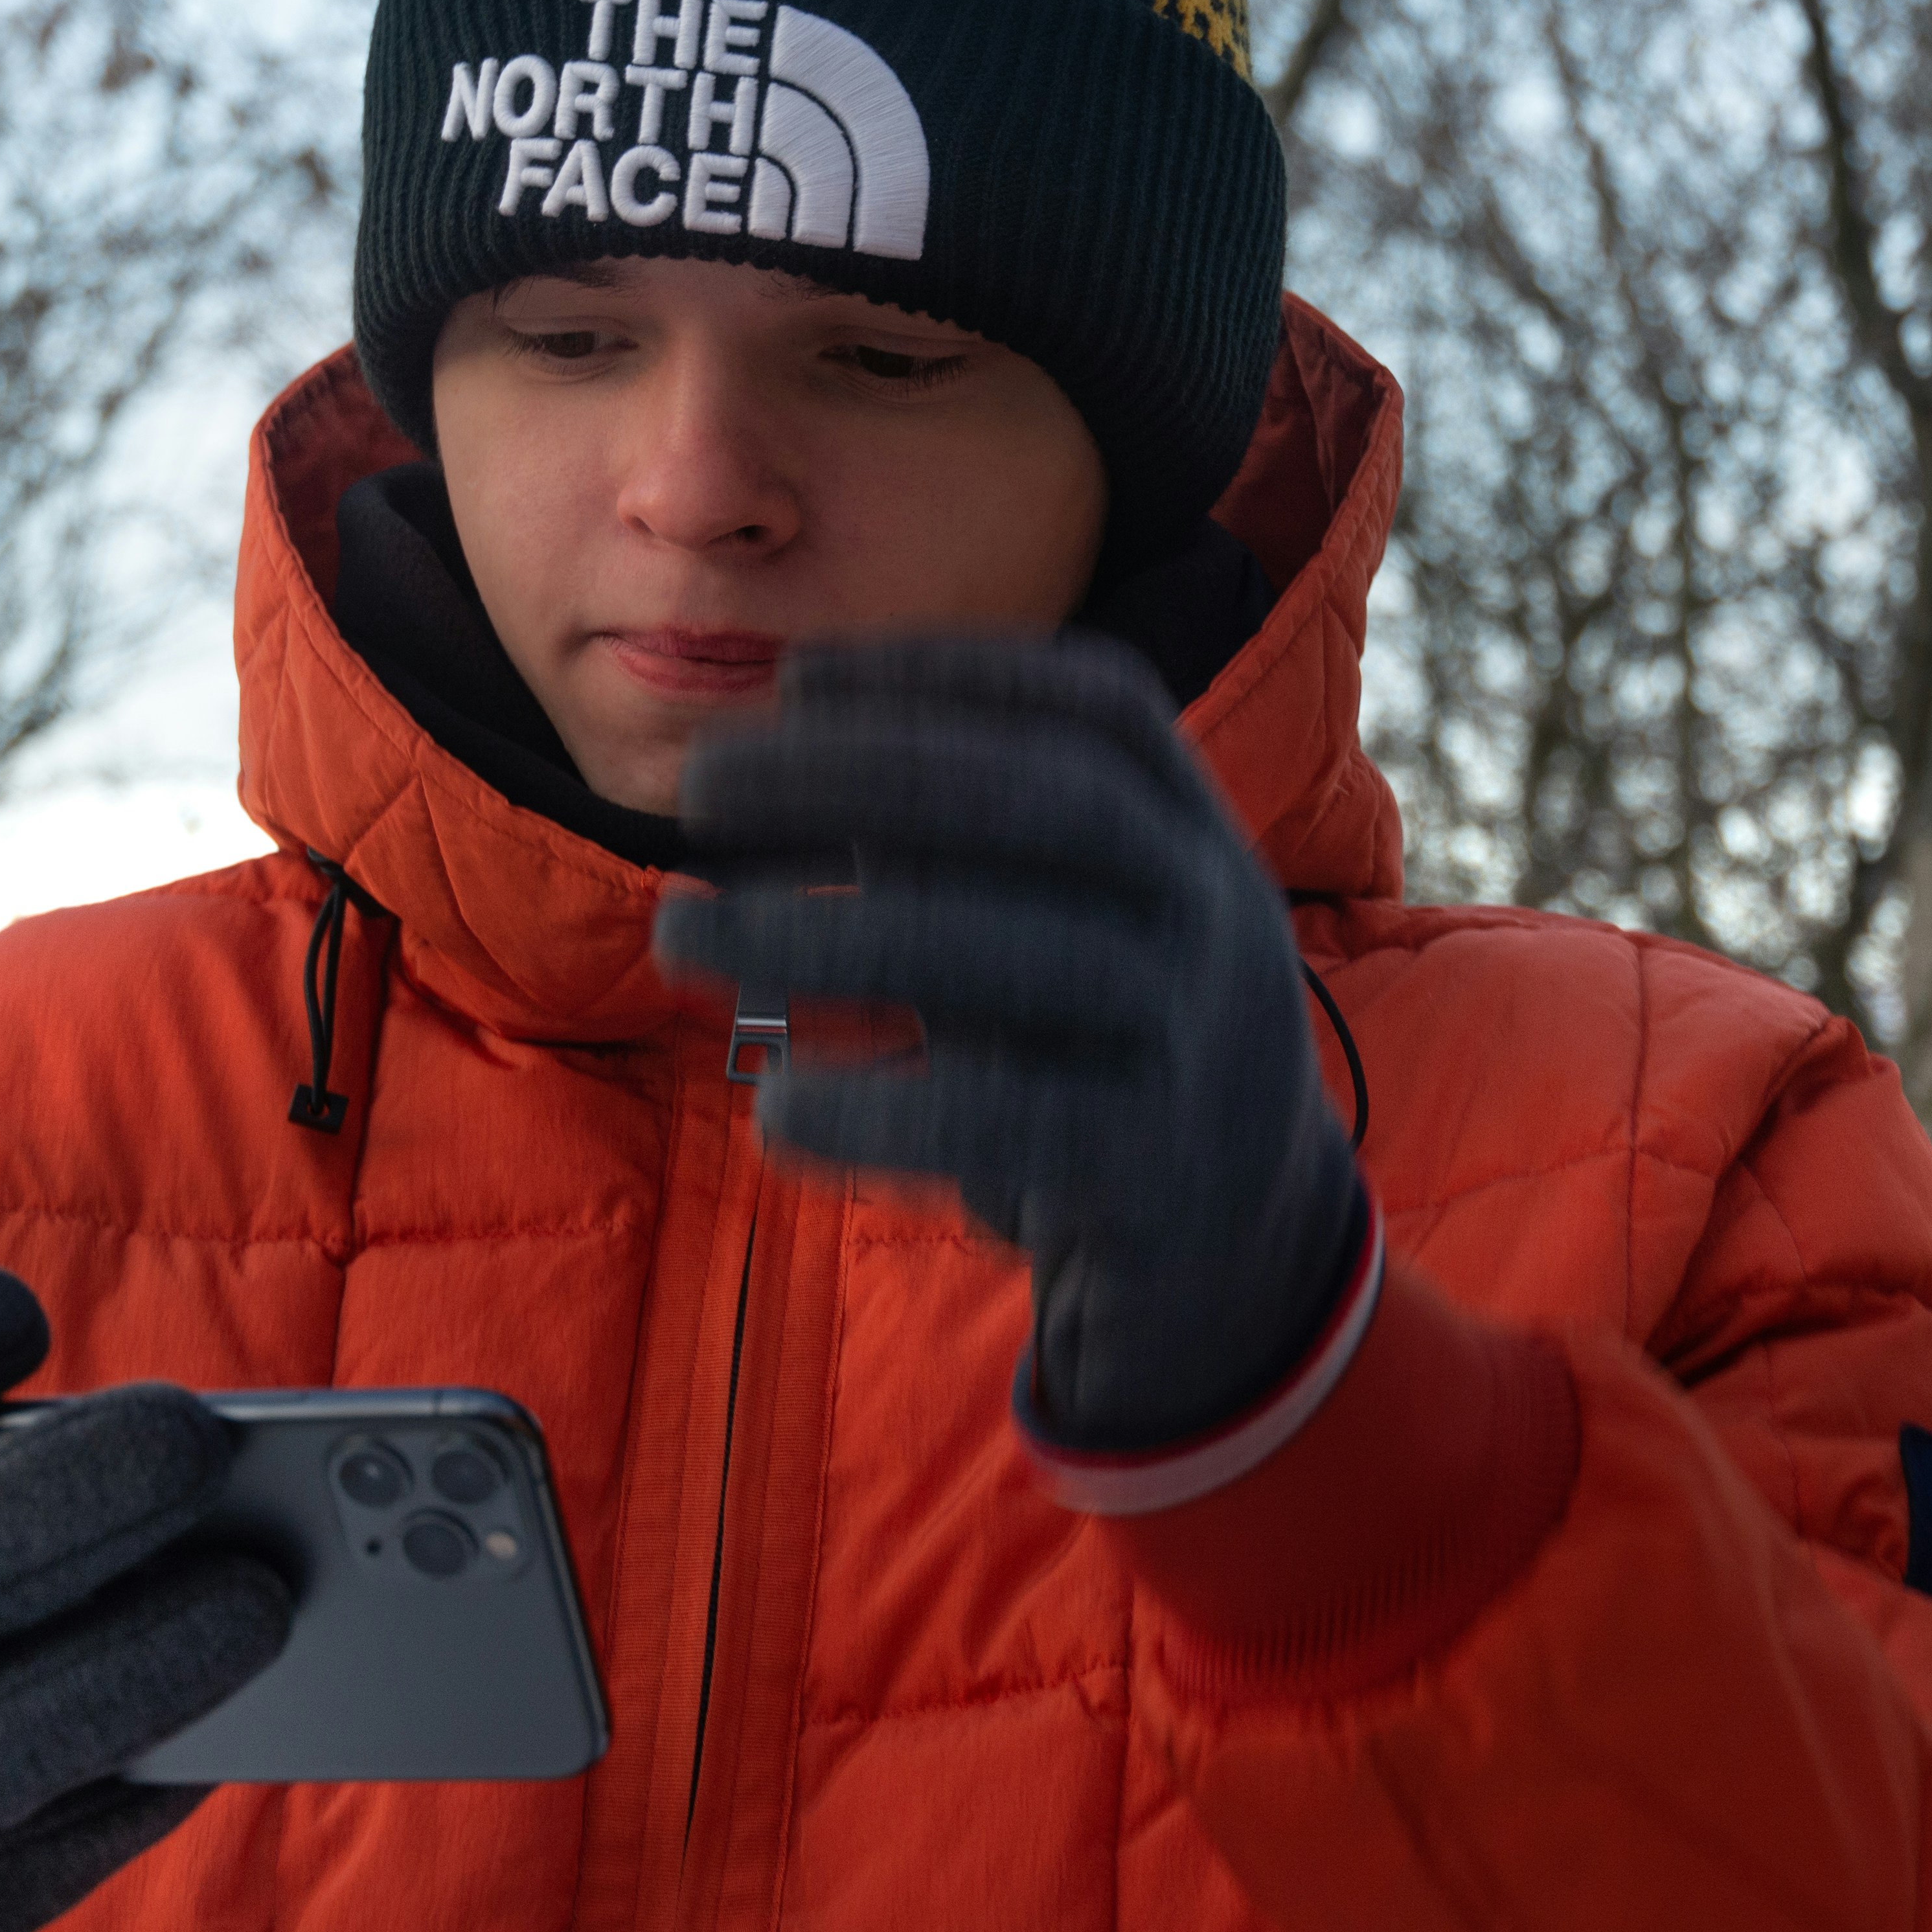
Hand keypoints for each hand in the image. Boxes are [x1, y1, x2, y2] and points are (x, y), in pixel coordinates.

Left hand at [656, 634, 1363, 1450]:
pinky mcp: (1158, 1171)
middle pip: (1050, 803)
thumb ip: (954, 862)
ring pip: (1017, 954)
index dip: (952, 675)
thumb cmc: (1101, 1060)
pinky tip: (777, 1110)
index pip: (1099, 710)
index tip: (799, 677)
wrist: (1250, 1255)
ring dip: (831, 931)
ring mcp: (1204, 1039)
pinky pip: (1009, 1122)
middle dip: (864, 771)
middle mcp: (1217, 915)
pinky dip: (882, 1111)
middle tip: (698, 783)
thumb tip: (774, 778)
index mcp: (1195, 837)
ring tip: (681, 932)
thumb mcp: (1052, 936)